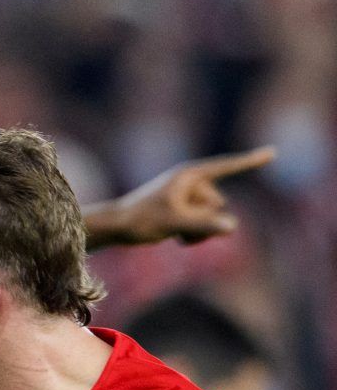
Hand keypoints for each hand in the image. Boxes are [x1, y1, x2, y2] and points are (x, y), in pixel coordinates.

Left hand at [94, 146, 275, 245]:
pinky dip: (193, 235)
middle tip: (173, 222)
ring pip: (212, 218)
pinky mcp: (186, 211)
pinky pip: (205, 227)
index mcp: (190, 175)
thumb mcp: (175, 222)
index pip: (226, 167)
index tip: (272, 153)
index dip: (250, 161)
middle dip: (203, 220)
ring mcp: (189, 197)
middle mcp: (192, 183)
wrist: (117, 227)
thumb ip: (204, 224)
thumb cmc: (141, 220)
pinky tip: (175, 236)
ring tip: (171, 229)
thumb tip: (232, 227)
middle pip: (218, 205)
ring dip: (197, 230)